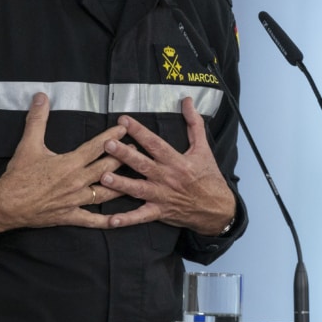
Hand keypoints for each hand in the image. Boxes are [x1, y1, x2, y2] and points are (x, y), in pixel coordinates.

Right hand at [0, 92, 128, 233]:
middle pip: (107, 168)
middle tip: (136, 150)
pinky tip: (120, 221)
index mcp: (70, 163)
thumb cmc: (19, 175)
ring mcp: (76, 200)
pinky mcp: (70, 216)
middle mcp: (77, 181)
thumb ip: (37, 119)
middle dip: (123, 158)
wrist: (6, 204)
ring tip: (136, 178)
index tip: (125, 128)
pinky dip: (106, 222)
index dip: (112, 136)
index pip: (97, 147)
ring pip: (105, 193)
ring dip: (122, 185)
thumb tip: (41, 96)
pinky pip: (92, 220)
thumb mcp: (28, 144)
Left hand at [99, 97, 235, 234]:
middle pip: (143, 164)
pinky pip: (141, 217)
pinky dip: (127, 219)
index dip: (139, 131)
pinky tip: (111, 220)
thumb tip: (187, 101)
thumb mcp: (204, 149)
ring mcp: (162, 196)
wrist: (218, 208)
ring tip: (104, 176)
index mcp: (177, 161)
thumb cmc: (209, 177)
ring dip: (121, 183)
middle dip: (125, 154)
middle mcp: (168, 178)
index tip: (123, 121)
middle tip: (108, 144)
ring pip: (138, 189)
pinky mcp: (159, 212)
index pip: (155, 143)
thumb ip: (194, 123)